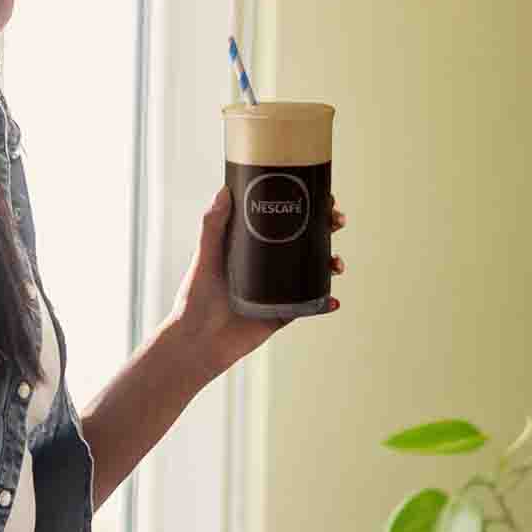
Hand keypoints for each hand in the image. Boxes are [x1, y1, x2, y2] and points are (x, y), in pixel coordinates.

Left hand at [167, 187, 347, 377]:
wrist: (198, 342)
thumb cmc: (194, 298)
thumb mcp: (205, 256)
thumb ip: (212, 225)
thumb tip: (224, 190)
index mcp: (252, 247)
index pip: (283, 220)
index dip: (305, 207)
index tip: (322, 196)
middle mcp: (267, 265)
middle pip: (305, 241)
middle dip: (327, 229)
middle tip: (337, 221)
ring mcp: (278, 289)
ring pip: (312, 272)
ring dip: (331, 264)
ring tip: (336, 264)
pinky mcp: (282, 313)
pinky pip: (310, 306)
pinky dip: (325, 303)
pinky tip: (334, 300)